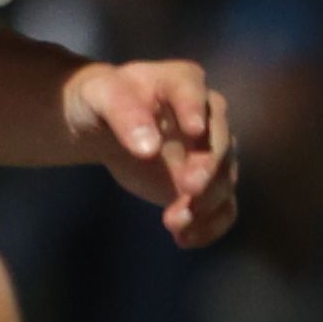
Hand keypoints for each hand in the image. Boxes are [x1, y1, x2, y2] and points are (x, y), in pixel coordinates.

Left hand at [62, 56, 239, 246]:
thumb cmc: (100, 100)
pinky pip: (222, 206)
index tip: (192, 130)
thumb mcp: (99, 96)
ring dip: (206, 203)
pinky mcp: (206, 182)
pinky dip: (210, 226)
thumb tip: (148, 147)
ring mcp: (211, 150)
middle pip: (218, 144)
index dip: (194, 110)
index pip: (193, 94)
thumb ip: (124, 114)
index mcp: (182, 81)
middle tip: (189, 190)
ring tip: (175, 222)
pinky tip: (186, 239)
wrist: (102, 122)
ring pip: (223, 179)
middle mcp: (208, 115)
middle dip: (208, 168)